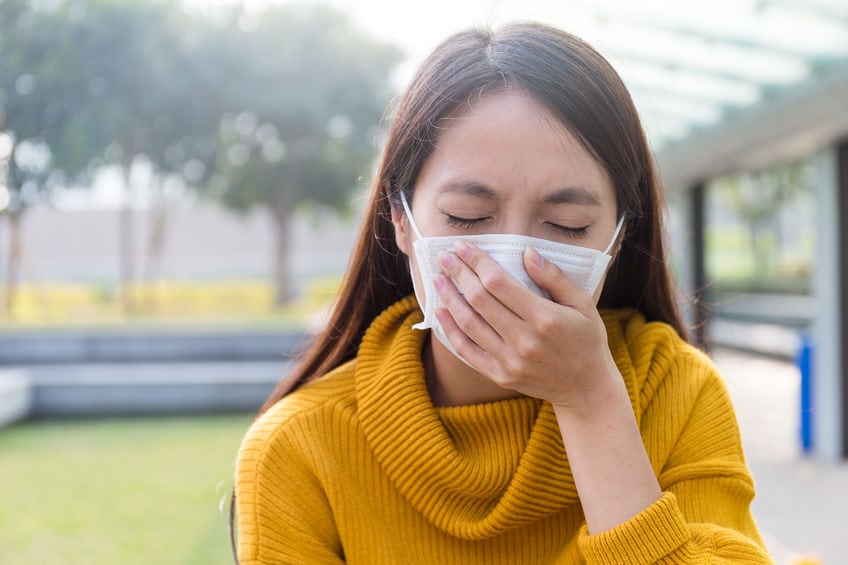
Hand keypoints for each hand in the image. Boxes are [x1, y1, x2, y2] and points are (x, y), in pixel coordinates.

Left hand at [433, 240, 620, 413]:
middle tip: (444, 256)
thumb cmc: (587, 340)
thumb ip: (555, 277)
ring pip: (468, 323)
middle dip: (458, 274)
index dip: (477, 262)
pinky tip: (440, 312)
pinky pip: (467, 351)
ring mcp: (510, 361)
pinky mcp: (500, 375)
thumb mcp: (583, 303)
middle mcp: (524, 340)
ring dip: (449, 298)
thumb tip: (527, 252)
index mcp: (545, 318)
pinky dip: (450, 330)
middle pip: (479, 300)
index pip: (499, 283)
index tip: (462, 246)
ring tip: (438, 278)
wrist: (586, 389)